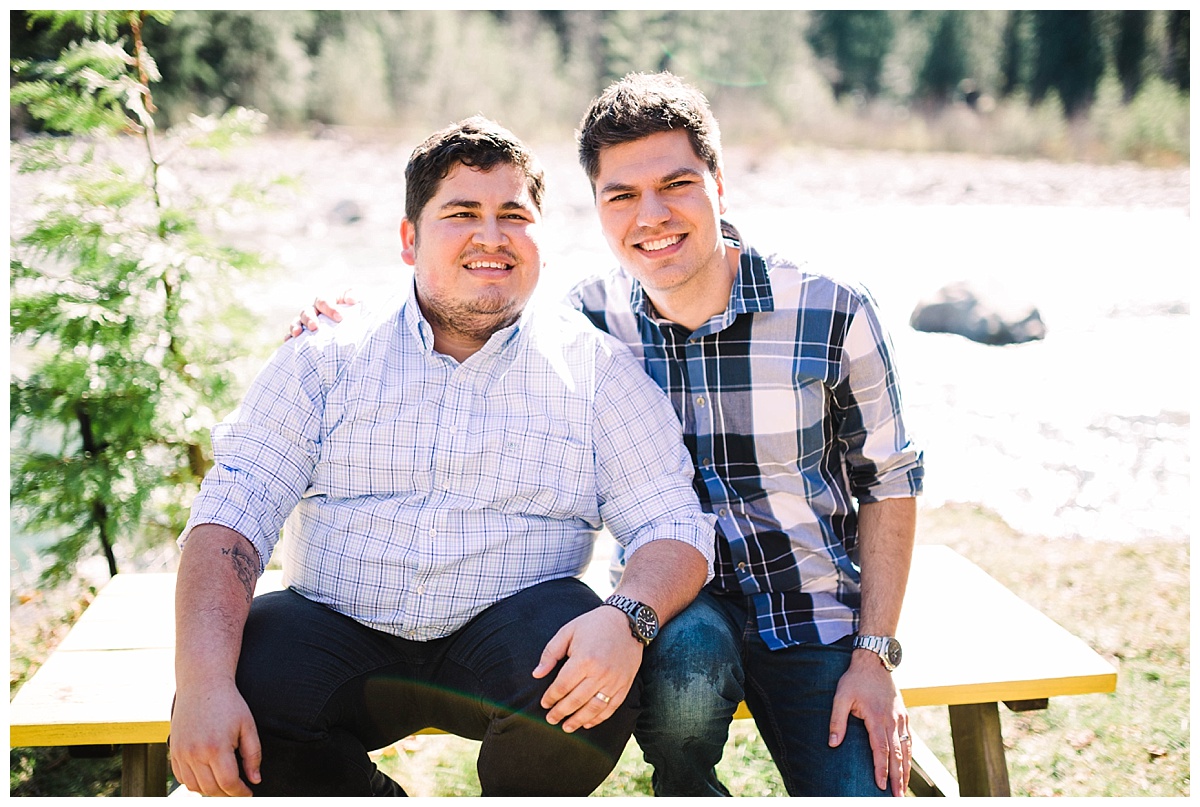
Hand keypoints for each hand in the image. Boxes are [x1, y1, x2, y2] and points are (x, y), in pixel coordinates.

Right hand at [169, 679, 261, 796]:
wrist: (202, 683)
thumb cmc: (228, 702)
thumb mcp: (248, 726)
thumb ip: (253, 755)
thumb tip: (255, 779)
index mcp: (216, 747)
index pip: (229, 783)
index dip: (241, 792)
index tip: (249, 793)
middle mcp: (195, 753)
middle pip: (211, 789)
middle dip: (227, 794)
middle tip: (238, 789)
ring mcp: (181, 753)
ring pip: (195, 787)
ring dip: (210, 791)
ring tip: (224, 784)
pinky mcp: (173, 750)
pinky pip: (182, 778)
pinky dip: (194, 783)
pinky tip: (207, 777)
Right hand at [284, 289, 357, 341]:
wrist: (357, 317)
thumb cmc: (358, 306)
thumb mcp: (360, 297)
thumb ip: (356, 294)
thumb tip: (351, 300)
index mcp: (327, 298)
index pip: (324, 300)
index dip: (330, 308)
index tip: (340, 318)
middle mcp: (315, 309)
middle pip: (307, 311)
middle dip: (309, 318)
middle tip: (315, 327)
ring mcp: (309, 320)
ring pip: (298, 321)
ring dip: (296, 326)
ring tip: (297, 334)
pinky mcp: (305, 332)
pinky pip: (293, 334)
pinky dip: (289, 337)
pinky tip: (288, 342)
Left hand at [532, 605, 642, 732]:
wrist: (628, 620)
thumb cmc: (594, 624)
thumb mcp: (568, 631)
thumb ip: (550, 653)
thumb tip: (536, 674)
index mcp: (584, 658)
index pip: (562, 686)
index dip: (551, 697)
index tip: (544, 704)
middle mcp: (600, 672)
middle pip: (576, 700)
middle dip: (561, 712)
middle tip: (551, 719)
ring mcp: (614, 681)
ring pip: (593, 708)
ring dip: (578, 720)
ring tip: (567, 727)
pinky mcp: (625, 685)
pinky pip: (611, 707)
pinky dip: (599, 718)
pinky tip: (588, 723)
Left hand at [828, 650, 911, 795]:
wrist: (874, 661)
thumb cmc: (855, 679)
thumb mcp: (841, 696)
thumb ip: (837, 720)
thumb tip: (833, 743)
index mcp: (877, 717)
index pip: (881, 750)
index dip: (881, 769)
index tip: (880, 786)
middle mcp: (892, 720)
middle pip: (897, 754)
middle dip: (897, 777)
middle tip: (897, 796)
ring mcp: (900, 718)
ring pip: (906, 749)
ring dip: (906, 770)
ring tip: (904, 788)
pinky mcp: (903, 715)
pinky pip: (909, 739)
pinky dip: (910, 755)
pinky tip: (908, 766)